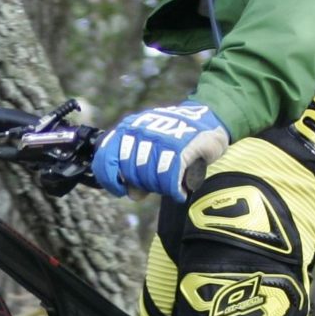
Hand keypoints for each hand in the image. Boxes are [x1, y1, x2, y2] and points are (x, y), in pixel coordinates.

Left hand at [92, 100, 229, 202]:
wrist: (208, 121)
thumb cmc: (174, 139)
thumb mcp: (148, 147)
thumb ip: (135, 169)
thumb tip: (132, 194)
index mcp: (127, 129)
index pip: (106, 157)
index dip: (110, 179)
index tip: (119, 190)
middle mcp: (140, 131)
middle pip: (130, 173)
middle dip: (141, 185)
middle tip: (155, 184)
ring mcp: (160, 138)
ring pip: (149, 178)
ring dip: (160, 187)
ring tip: (169, 185)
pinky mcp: (181, 147)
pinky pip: (170, 179)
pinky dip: (174, 190)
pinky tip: (179, 193)